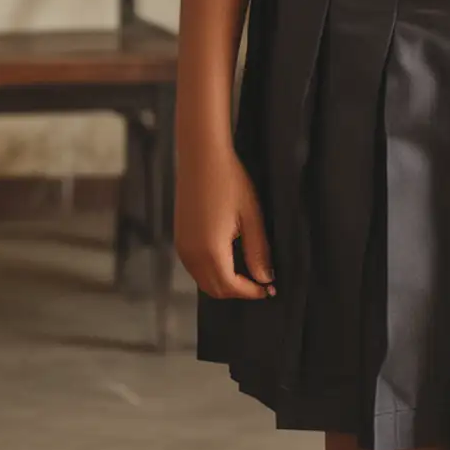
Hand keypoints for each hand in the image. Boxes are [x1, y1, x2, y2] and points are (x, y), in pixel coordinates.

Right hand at [175, 140, 275, 300]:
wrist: (202, 158)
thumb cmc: (230, 183)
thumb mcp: (251, 217)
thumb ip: (257, 252)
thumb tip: (265, 279)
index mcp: (210, 252)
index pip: (231, 287)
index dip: (251, 292)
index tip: (269, 289)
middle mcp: (191, 256)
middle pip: (214, 289)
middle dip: (238, 291)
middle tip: (261, 282)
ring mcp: (182, 247)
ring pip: (203, 280)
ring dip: (224, 283)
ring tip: (248, 271)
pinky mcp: (180, 238)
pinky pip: (195, 268)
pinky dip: (212, 272)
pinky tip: (228, 259)